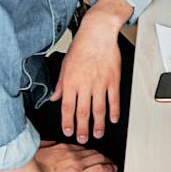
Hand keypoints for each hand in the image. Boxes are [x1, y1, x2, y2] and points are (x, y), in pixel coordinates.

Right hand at [0, 141, 117, 171]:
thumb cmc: (28, 170)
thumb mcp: (35, 151)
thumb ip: (43, 146)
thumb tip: (47, 143)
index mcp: (61, 148)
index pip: (80, 148)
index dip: (88, 151)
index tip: (91, 153)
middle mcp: (72, 154)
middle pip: (92, 152)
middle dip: (101, 155)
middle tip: (107, 158)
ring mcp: (78, 164)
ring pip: (98, 158)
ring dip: (107, 160)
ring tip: (111, 163)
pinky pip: (100, 169)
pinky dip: (109, 168)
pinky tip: (113, 169)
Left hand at [52, 0, 129, 140]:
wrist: (98, 33)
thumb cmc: (82, 45)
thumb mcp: (65, 64)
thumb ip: (60, 83)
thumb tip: (56, 98)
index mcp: (71, 81)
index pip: (68, 107)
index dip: (67, 122)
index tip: (68, 131)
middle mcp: (85, 84)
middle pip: (83, 112)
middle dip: (82, 128)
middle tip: (83, 138)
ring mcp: (100, 83)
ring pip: (99, 109)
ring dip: (98, 124)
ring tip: (98, 133)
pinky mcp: (113, 80)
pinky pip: (114, 99)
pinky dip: (114, 111)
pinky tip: (113, 118)